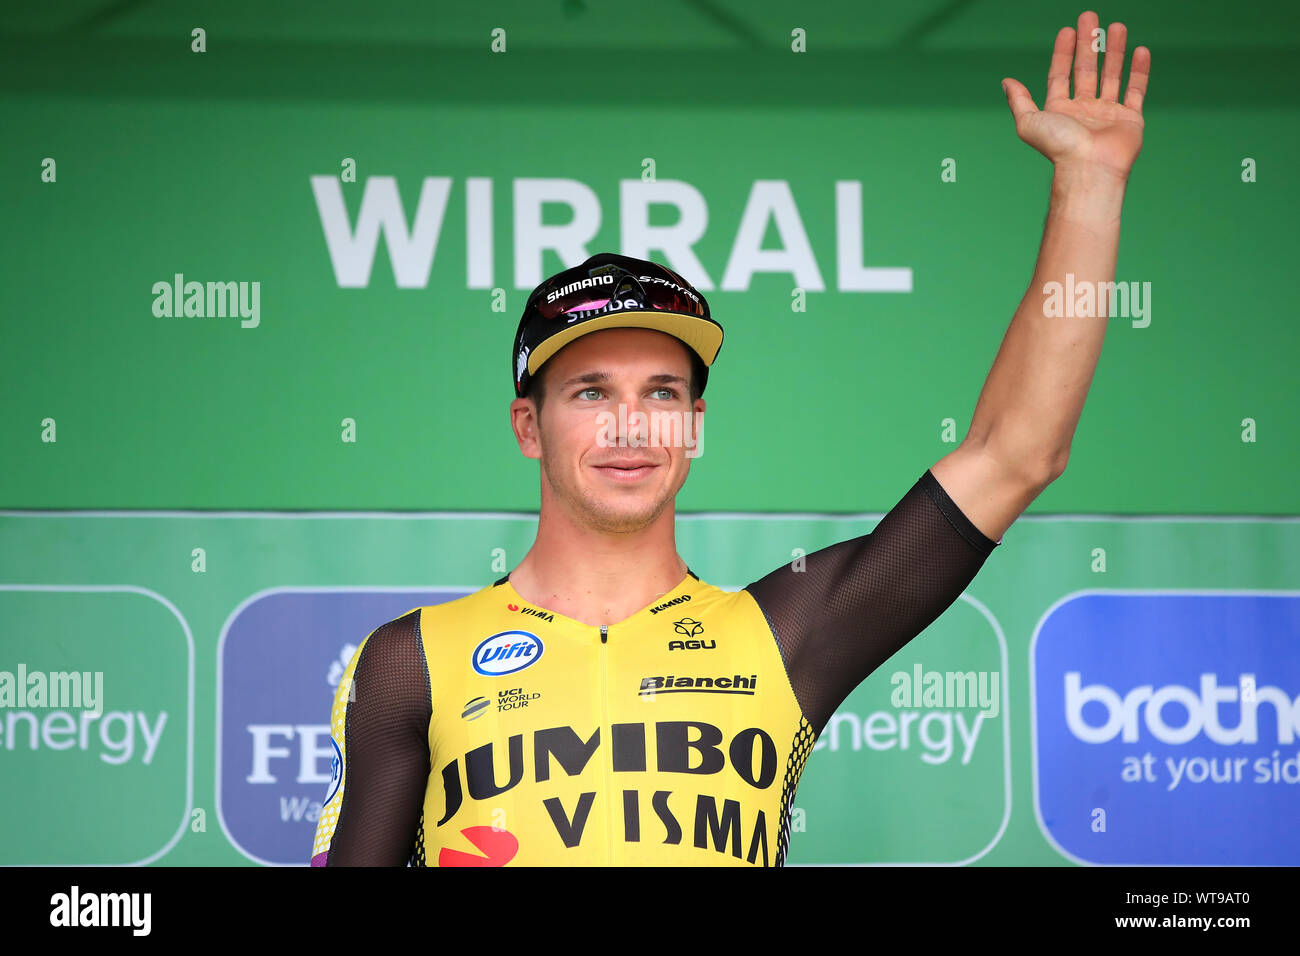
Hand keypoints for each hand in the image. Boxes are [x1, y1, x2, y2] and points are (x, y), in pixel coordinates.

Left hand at [1001, 11, 1149, 180]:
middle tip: (1090, 17)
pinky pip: (1136, 90)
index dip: (1062, 52)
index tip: (1067, 30)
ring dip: (1114, 51)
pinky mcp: (1130, 119)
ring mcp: (1107, 114)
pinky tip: (1140, 50)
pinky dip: (1139, 71)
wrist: (1089, 168)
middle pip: (1086, 69)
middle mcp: (1083, 111)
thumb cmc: (1059, 147)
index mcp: (1059, 111)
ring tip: (1116, 26)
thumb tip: (1006, 82)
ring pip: (1112, 75)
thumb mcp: (1029, 121)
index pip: (1060, 75)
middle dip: (1088, 42)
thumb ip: (1019, 101)